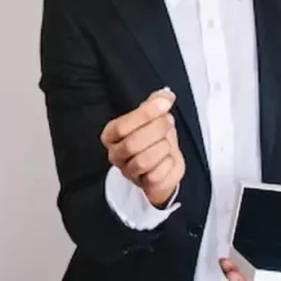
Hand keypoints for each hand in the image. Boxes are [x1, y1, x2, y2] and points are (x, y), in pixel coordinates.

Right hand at [100, 87, 183, 207]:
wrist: (164, 163)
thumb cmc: (154, 138)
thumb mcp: (153, 116)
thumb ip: (156, 102)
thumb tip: (164, 96)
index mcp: (111, 135)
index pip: (122, 126)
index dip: (145, 114)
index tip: (164, 104)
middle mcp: (115, 154)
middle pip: (132, 144)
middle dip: (156, 130)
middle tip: (168, 121)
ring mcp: (128, 171)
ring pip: (144, 161)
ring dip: (162, 148)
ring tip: (167, 142)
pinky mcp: (144, 185)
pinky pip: (156, 176)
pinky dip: (168, 164)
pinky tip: (168, 158)